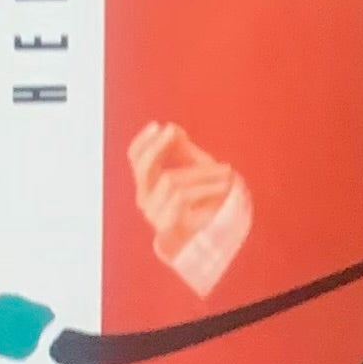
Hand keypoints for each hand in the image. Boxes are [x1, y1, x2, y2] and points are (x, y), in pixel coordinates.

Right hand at [127, 121, 252, 295]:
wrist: (217, 238)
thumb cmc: (207, 200)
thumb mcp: (197, 170)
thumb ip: (183, 151)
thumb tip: (171, 128)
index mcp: (149, 183)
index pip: (135, 159)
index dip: (144, 141)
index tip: (160, 125)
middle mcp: (145, 199)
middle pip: (144, 168)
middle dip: (160, 147)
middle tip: (178, 134)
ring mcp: (155, 215)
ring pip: (171, 181)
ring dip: (202, 172)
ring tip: (227, 172)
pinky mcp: (169, 229)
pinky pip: (182, 199)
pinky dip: (205, 189)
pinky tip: (224, 186)